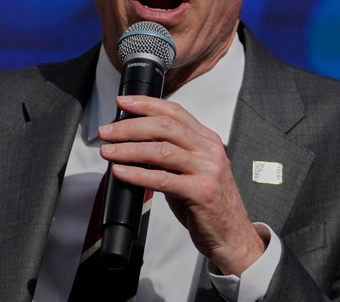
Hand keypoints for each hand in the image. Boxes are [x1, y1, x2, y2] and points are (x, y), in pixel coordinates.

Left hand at [98, 96, 265, 275]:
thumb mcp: (193, 170)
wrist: (232, 235)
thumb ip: (171, 155)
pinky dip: (138, 174)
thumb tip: (134, 144)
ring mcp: (208, 170)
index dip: (146, 104)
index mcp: (207, 140)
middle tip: (107, 131)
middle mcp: (209, 150)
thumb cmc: (209, 204)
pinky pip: (163, 179)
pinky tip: (121, 173)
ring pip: (161, 149)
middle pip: (165, 126)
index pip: (175, 111)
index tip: (123, 103)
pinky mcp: (202, 192)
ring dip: (129, 149)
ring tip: (108, 151)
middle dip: (130, 126)